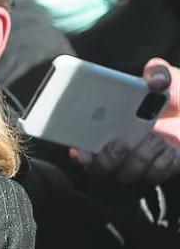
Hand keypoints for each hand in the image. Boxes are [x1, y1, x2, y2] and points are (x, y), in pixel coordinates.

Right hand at [72, 58, 179, 185]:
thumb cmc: (176, 95)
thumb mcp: (165, 79)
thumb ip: (158, 72)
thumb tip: (154, 82)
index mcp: (107, 124)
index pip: (82, 143)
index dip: (78, 151)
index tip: (81, 150)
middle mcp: (118, 146)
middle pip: (99, 168)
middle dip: (107, 159)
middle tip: (120, 143)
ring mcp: (138, 162)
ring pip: (126, 175)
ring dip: (139, 158)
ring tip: (155, 139)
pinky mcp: (160, 170)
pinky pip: (153, 176)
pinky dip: (160, 163)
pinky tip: (168, 148)